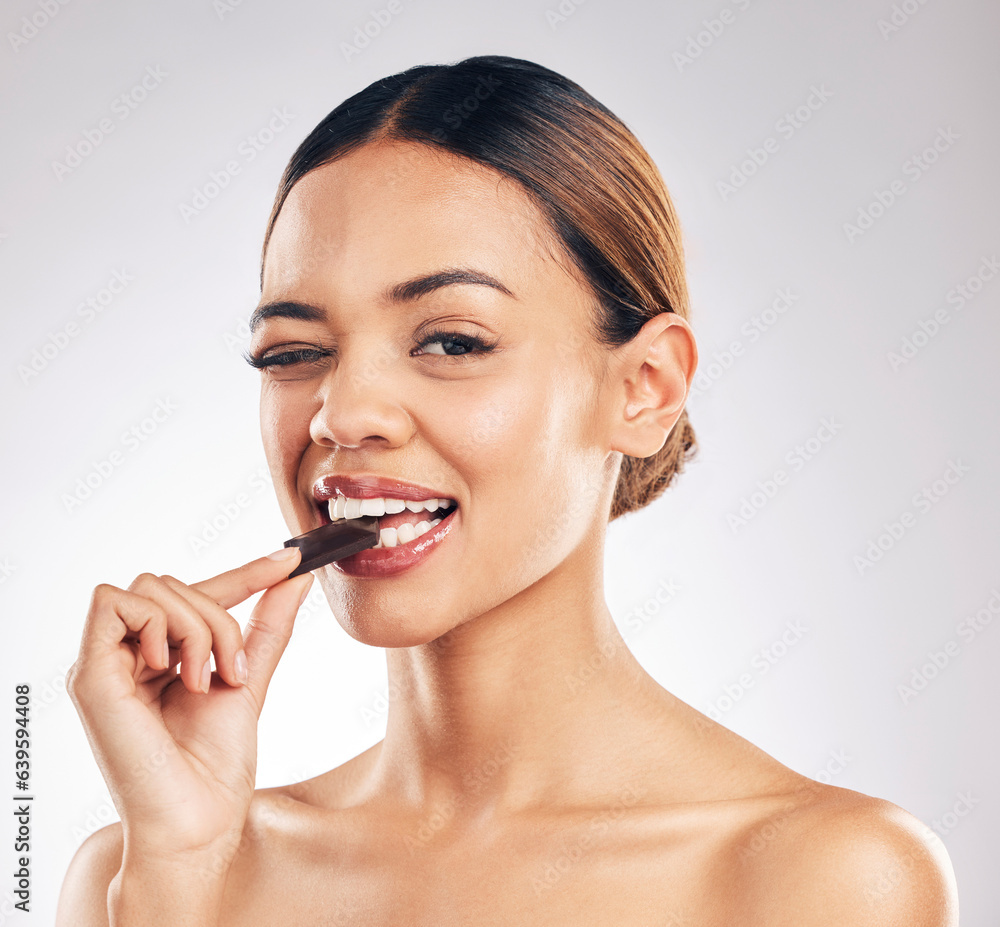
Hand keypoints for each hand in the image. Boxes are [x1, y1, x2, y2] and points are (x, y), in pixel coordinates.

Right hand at [66, 547, 310, 864]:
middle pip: (172, 584)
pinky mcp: (90, 675)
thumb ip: (267, 626)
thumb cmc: (215, 767)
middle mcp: (127, 658)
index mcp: (159, 659)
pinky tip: (172, 670)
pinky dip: (157, 624)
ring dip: (197, 627)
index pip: (197, 596)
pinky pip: (113, 603)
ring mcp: (106, 665)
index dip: (245, 573)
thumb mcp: (248, 679)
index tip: (293, 560)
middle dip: (217, 619)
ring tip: (204, 681)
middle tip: (230, 672)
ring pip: (151, 588)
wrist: (197, 821)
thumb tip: (297, 578)